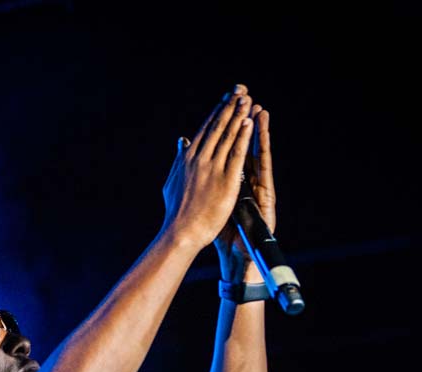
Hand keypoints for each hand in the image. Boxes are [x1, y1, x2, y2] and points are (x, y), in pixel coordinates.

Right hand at [161, 83, 254, 248]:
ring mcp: (212, 168)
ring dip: (237, 115)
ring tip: (247, 99)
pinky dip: (242, 136)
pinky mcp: (226, 180)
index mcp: (187, 159)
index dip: (216, 113)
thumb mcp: (172, 181)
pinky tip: (248, 122)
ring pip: (227, 135)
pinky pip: (236, 153)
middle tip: (240, 89)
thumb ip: (178, 160)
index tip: (225, 98)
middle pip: (217, 127)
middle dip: (229, 106)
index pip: (204, 130)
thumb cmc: (176, 213)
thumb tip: (181, 141)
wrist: (180, 233)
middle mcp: (198, 159)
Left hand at [214, 103, 276, 282]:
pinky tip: (260, 139)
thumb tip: (186, 154)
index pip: (231, 147)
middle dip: (245, 122)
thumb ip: (200, 176)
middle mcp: (248, 179)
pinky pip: (263, 172)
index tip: (227, 105)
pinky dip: (261, 154)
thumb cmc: (220, 230)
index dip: (229, 127)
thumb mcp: (209, 201)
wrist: (237, 256)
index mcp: (233, 178)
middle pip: (245, 146)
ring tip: (259, 110)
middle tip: (246, 97)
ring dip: (259, 132)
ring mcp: (258, 187)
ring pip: (258, 155)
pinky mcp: (265, 197)